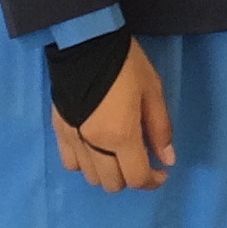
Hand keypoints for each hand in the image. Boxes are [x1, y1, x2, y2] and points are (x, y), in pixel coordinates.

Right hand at [54, 39, 174, 190]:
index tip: (161, 172)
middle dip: (131, 176)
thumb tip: (167, 160)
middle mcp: (94, 146)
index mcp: (121, 136)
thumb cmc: (126, 65)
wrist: (85, 43)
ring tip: (117, 153)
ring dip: (108, 172)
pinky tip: (93, 148)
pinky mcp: (59, 131)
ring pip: (91, 178)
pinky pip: (70, 163)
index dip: (152, 181)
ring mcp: (73, 140)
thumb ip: (160, 129)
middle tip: (139, 157)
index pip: (136, 178)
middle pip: (113, 184)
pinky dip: (85, 164)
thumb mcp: (152, 92)